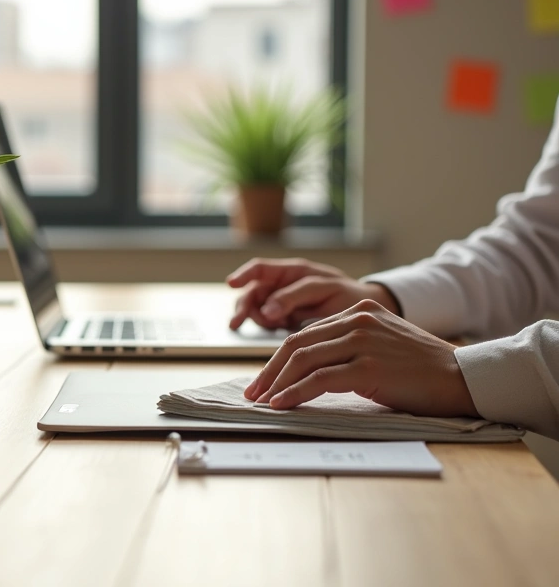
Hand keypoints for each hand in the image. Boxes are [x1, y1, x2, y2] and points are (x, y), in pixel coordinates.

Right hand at [226, 258, 399, 330]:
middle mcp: (284, 286)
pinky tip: (278, 331)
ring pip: (257, 310)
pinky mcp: (286, 321)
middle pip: (252, 292)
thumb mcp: (325, 290)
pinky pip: (267, 323)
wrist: (367, 317)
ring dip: (256, 318)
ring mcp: (283, 304)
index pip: (260, 269)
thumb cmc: (349, 295)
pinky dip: (267, 328)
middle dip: (245, 306)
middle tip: (237, 323)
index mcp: (293, 272)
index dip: (243, 275)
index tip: (231, 284)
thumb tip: (266, 309)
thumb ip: (294, 296)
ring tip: (272, 325)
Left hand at [243, 299, 477, 416]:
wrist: (462, 378)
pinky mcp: (369, 367)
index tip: (264, 380)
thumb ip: (348, 346)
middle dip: (270, 371)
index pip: (305, 334)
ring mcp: (363, 341)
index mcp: (358, 311)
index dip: (278, 359)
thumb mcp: (381, 344)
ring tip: (262, 402)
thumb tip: (306, 369)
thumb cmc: (422, 370)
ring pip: (304, 360)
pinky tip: (282, 404)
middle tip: (253, 393)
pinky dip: (295, 393)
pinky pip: (319, 379)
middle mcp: (358, 320)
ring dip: (277, 383)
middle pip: (297, 344)